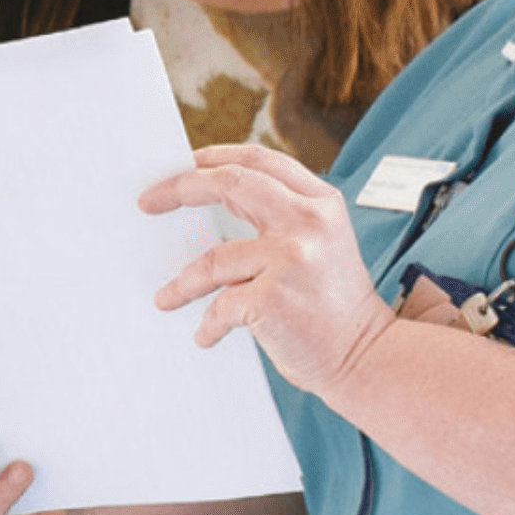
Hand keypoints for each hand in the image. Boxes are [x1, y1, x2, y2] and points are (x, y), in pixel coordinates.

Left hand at [142, 143, 393, 398]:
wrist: (368, 358)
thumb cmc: (334, 305)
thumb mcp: (320, 243)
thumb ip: (278, 215)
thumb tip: (210, 190)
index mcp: (321, 202)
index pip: (259, 161)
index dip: (216, 156)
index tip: (183, 164)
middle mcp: (308, 222)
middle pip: (228, 183)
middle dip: (179, 188)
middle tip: (146, 202)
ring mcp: (291, 258)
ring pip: (212, 260)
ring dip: (182, 284)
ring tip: (165, 299)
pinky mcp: (272, 299)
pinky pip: (220, 305)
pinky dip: (208, 324)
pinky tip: (205, 336)